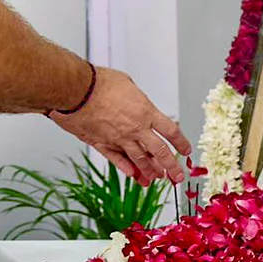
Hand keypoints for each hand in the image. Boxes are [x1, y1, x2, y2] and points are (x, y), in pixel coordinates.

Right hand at [50, 67, 192, 186]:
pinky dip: (126, 169)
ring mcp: (119, 139)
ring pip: (139, 160)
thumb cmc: (99, 83)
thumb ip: (136, 99)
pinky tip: (133, 175)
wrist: (77, 91)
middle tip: (177, 176)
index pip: (170, 131)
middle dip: (171, 166)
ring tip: (156, 178)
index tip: (185, 149)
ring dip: (150, 171)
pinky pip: (117, 160)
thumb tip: (138, 102)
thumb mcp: (127, 84)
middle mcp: (135, 129)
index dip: (181, 142)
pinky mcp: (102, 144)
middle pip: (160, 152)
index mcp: (145, 112)